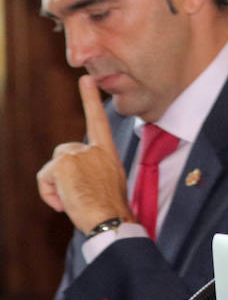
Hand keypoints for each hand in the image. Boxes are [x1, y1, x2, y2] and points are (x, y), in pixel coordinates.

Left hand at [37, 76, 133, 234]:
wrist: (110, 220)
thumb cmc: (110, 210)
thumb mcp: (105, 183)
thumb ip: (90, 169)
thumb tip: (66, 172)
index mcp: (108, 154)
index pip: (98, 122)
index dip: (91, 100)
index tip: (87, 79)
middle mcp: (94, 149)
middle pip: (63, 154)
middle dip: (60, 175)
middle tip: (75, 197)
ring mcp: (79, 154)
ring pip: (52, 167)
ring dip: (54, 186)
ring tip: (72, 202)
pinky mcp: (64, 163)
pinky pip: (44, 177)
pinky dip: (48, 193)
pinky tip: (64, 203)